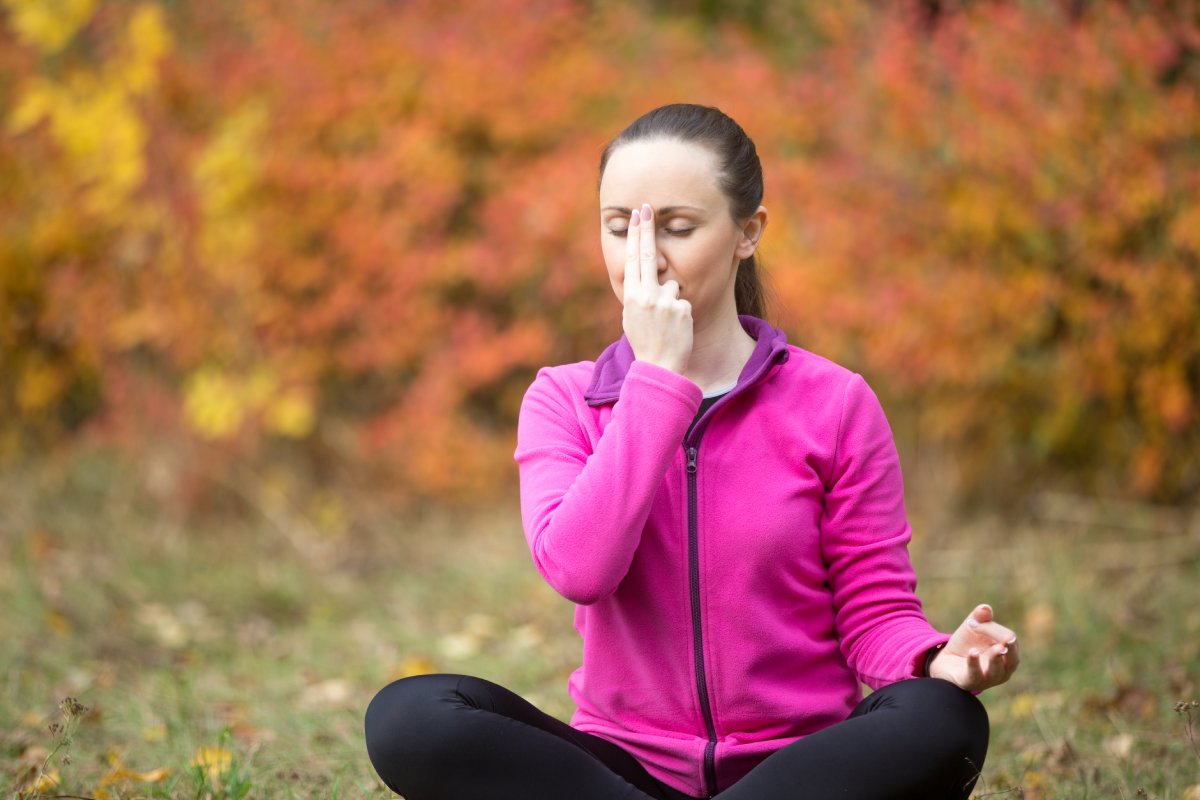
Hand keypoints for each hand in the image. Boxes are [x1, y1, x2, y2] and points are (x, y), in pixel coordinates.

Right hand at [622, 203, 692, 374]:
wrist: (659, 367)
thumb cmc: (645, 341)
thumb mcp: (632, 316)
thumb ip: (638, 294)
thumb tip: (643, 275)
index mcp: (632, 296)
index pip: (633, 259)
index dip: (635, 236)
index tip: (637, 216)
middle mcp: (646, 295)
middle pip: (649, 255)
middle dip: (647, 230)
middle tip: (646, 208)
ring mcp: (665, 301)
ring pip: (672, 285)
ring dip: (671, 300)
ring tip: (666, 322)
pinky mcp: (682, 309)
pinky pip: (684, 301)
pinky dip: (682, 313)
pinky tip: (677, 328)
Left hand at [928, 604, 1019, 692]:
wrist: (946, 661)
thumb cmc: (967, 645)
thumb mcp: (972, 628)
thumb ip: (979, 618)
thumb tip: (985, 607)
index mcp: (1008, 654)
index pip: (1008, 639)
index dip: (993, 629)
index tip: (971, 622)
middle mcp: (1003, 669)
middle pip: (1013, 659)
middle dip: (1011, 649)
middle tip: (1008, 639)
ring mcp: (988, 678)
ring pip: (997, 671)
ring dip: (996, 658)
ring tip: (997, 649)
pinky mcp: (971, 682)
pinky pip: (976, 675)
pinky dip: (975, 663)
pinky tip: (973, 652)